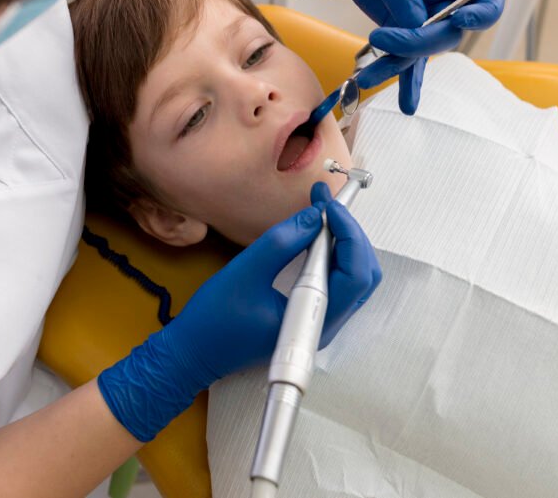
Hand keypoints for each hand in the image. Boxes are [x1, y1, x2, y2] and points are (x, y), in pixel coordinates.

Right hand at [98, 183, 381, 440]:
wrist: (194, 353)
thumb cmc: (214, 319)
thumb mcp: (247, 270)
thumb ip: (283, 241)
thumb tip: (315, 216)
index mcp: (313, 320)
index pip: (354, 272)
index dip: (346, 232)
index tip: (327, 203)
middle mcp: (324, 325)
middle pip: (363, 274)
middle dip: (349, 234)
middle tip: (325, 204)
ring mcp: (318, 323)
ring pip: (353, 278)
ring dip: (343, 243)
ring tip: (321, 213)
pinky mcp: (308, 317)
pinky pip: (336, 282)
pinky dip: (332, 255)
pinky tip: (315, 235)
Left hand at [288, 0, 504, 113]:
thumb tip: (414, 23)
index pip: (489, 2)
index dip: (481, 16)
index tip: (458, 19)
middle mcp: (447, 1)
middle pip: (449, 36)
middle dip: (416, 44)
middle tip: (379, 37)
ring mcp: (429, 21)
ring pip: (423, 54)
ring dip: (396, 66)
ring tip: (364, 78)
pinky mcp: (408, 36)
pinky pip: (411, 63)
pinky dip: (407, 84)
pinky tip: (407, 106)